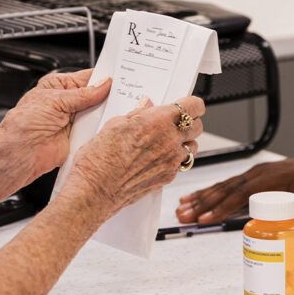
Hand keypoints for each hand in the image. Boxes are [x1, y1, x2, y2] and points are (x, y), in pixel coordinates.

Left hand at [0, 70, 112, 183]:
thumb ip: (83, 94)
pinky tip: (109, 124)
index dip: (102, 77)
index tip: (118, 77)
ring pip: (98, 112)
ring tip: (117, 108)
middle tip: (122, 93)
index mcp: (59, 86)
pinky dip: (102, 128)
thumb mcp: (56, 100)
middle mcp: (67, 102)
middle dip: (107, 95)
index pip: (86, 77)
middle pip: (95, 95)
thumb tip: (103, 85)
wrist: (22, 152)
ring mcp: (74, 119)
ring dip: (105, 112)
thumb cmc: (25, 124)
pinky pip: (96, 129)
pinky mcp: (79, 136)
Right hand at [66, 97, 205, 215]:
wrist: (96, 189)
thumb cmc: (100, 159)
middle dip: (189, 122)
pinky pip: (181, 164)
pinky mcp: (168, 178)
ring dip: (185, 142)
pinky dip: (175, 159)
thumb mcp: (115, 124)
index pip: (193, 106)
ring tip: (168, 141)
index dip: (192, 104)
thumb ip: (138, 114)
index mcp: (159, 121)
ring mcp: (171, 161)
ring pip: (192, 147)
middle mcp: (170, 141)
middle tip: (176, 122)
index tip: (187, 104)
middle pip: (197, 126)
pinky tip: (159, 158)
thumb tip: (146, 106)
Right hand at [175, 125, 293, 223]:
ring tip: (180, 210)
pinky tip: (196, 202)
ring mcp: (257, 176)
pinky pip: (230, 188)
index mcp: (275, 176)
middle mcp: (261, 174)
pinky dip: (211, 195)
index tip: (207, 218)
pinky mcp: (257, 181)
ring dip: (202, 199)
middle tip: (183, 216)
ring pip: (224, 188)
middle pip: (227, 190)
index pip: (244, 193)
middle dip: (204, 204)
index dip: (224, 206)